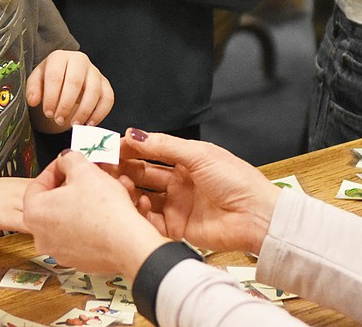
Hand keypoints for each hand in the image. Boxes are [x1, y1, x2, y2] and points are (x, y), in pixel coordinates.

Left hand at [24, 150, 168, 273]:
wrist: (128, 244)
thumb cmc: (104, 211)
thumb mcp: (85, 170)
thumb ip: (69, 159)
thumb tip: (66, 159)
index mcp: (35, 213)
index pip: (38, 183)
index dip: (57, 168)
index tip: (68, 163)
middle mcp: (42, 235)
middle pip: (55, 201)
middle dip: (75, 185)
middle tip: (87, 176)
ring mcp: (59, 250)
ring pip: (71, 217)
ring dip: (86, 201)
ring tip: (106, 191)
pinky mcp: (78, 259)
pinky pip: (83, 233)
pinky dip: (93, 221)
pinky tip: (109, 211)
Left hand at [27, 50, 113, 131]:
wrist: (66, 77)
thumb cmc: (51, 79)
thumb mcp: (37, 81)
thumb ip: (33, 89)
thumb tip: (33, 100)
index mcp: (60, 57)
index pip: (55, 76)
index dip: (51, 97)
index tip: (48, 112)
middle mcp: (79, 60)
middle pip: (75, 82)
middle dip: (66, 105)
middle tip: (59, 119)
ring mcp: (95, 72)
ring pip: (94, 91)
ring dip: (83, 111)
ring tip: (73, 124)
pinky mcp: (105, 84)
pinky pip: (108, 98)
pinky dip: (99, 113)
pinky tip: (89, 124)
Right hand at [120, 130, 278, 254]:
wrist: (255, 215)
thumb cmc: (237, 180)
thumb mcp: (199, 155)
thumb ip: (165, 146)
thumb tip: (135, 134)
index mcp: (186, 161)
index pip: (151, 152)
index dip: (131, 149)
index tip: (111, 147)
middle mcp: (178, 182)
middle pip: (143, 174)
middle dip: (124, 170)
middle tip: (106, 168)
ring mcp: (177, 205)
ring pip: (143, 197)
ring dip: (130, 191)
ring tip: (119, 186)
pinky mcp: (176, 228)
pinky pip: (151, 221)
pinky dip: (141, 214)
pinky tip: (139, 205)